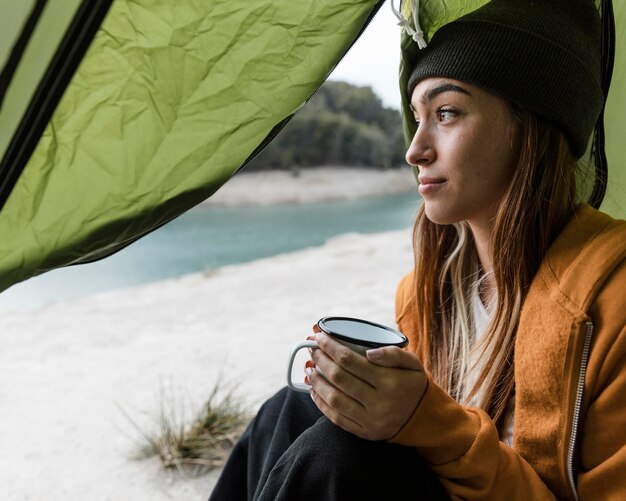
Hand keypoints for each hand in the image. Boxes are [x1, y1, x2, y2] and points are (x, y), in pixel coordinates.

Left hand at [305, 330, 426, 440]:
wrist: (424, 419)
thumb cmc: (413, 384)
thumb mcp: (413, 363)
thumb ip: (393, 353)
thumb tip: (369, 351)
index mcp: (390, 382)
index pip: (350, 360)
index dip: (331, 346)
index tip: (319, 336)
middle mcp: (379, 403)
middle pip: (339, 378)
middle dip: (321, 360)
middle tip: (312, 349)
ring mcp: (371, 420)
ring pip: (334, 399)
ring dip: (317, 382)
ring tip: (309, 369)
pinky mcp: (364, 432)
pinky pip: (336, 418)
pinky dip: (321, 403)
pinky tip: (314, 390)